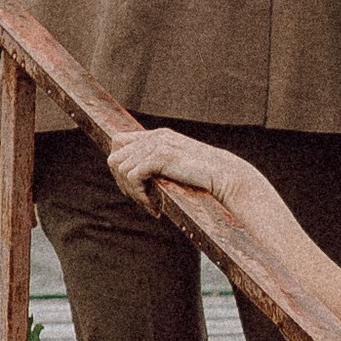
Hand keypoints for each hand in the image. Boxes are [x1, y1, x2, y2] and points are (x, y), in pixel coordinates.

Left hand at [108, 127, 251, 217]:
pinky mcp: (161, 156)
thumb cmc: (206, 177)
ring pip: (120, 168)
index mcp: (158, 136)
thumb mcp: (178, 165)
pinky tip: (154, 205)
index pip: (119, 142)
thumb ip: (159, 164)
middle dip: (122, 183)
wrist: (226, 176)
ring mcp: (157, 144)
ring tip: (150, 204)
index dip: (120, 167)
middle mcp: (154, 136)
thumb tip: (136, 178)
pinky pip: (132, 175)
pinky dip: (138, 194)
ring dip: (132, 192)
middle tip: (141, 200)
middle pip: (115, 157)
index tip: (135, 188)